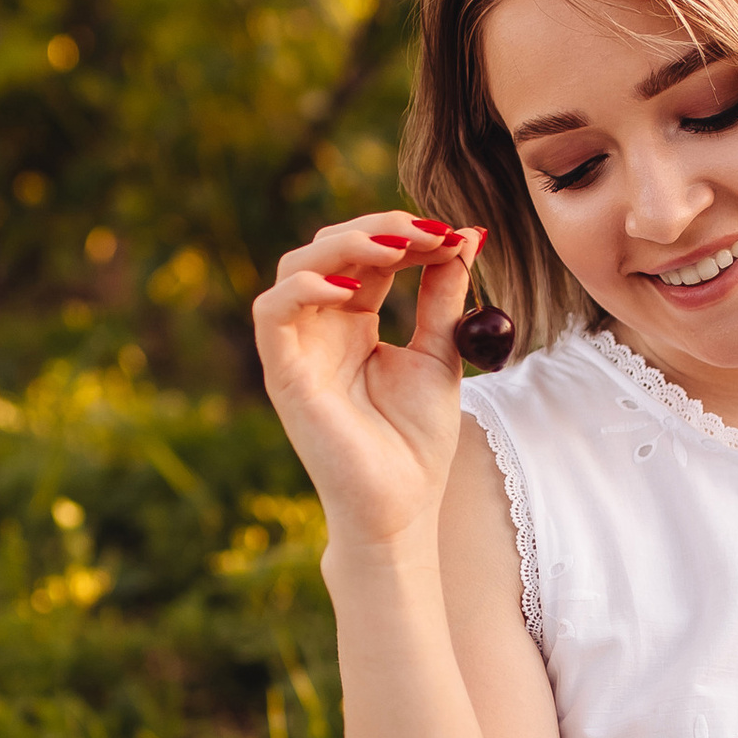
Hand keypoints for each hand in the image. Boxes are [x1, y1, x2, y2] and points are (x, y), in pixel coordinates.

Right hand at [251, 214, 480, 553]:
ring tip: (398, 249)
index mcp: (354, 321)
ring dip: (345, 245)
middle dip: (380, 230)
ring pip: (295, 265)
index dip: (405, 236)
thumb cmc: (415, 443)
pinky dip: (304, 287)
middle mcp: (321, 327)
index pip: (369, 255)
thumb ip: (444, 295)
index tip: (453, 235)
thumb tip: (465, 236)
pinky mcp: (283, 373)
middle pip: (330, 247)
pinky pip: (272, 312)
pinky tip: (350, 287)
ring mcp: (299, 348)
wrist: (401, 507)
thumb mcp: (439, 353)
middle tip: (429, 233)